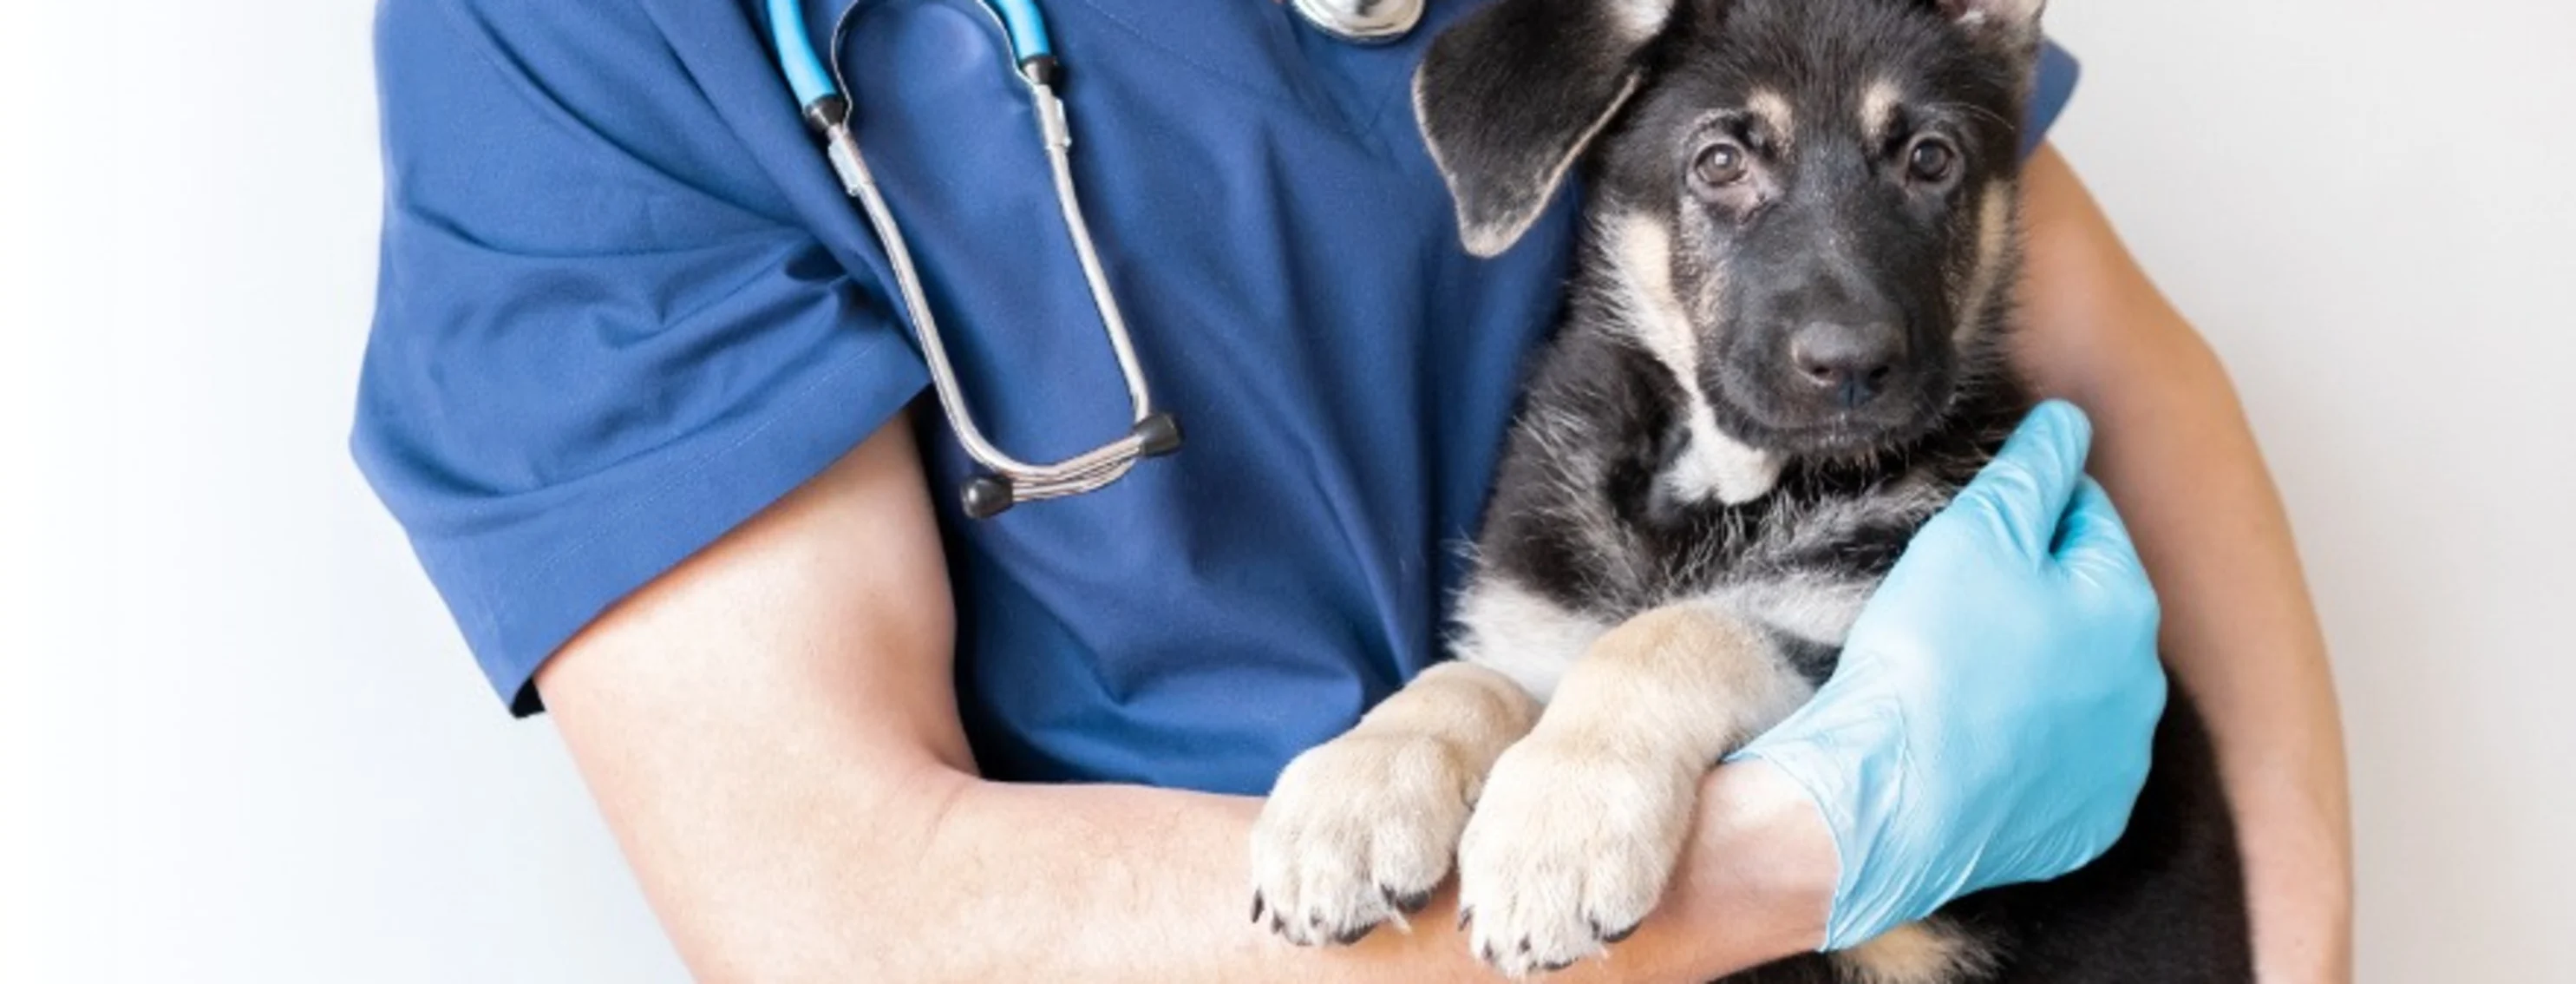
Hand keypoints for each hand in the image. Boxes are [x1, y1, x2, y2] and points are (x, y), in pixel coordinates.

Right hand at [1733, 400, 2166, 949]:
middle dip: (2037, 593)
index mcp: (2125, 604)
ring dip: (2036, 670)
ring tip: (1959, 673)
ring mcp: (2116, 763)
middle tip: (1954, 602)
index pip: (2090, 520)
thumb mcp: (1974, 535)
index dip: (2027, 512)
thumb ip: (2031, 471)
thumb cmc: (1929, 659)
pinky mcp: (2082, 823)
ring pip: (2079, 687)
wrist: (1887, 798)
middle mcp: (2141, 687)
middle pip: (2089, 606)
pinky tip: (1973, 738)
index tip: (1971, 530)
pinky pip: (2060, 764)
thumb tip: (2070, 421)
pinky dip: (2026, 746)